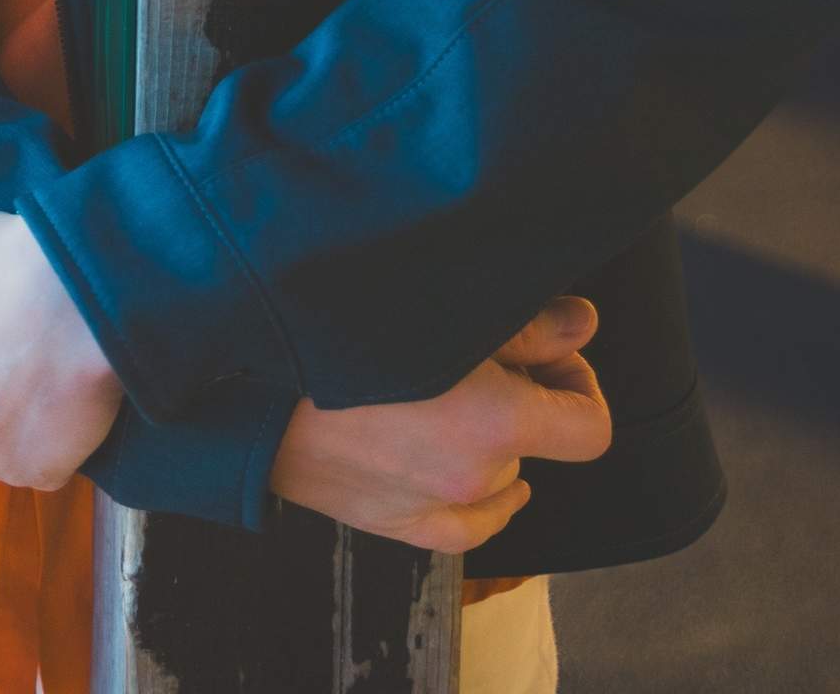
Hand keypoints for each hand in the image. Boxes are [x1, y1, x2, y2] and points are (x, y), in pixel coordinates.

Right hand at [270, 296, 611, 552]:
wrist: (251, 392)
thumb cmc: (341, 341)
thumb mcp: (442, 315)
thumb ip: (527, 330)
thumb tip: (583, 326)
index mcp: (496, 423)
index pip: (588, 426)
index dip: (577, 385)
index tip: (546, 360)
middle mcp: (474, 476)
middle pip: (535, 444)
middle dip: (520, 402)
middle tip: (474, 362)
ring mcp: (435, 508)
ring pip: (496, 477)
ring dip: (487, 444)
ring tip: (441, 404)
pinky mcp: (397, 524)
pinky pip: (464, 524)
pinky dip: (480, 500)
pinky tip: (485, 484)